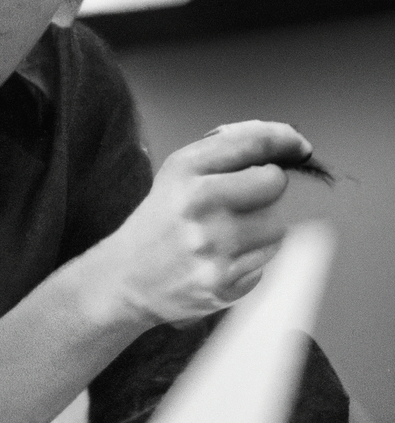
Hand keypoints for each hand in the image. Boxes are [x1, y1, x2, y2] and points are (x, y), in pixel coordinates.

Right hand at [80, 121, 311, 326]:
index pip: (252, 143)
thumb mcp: (177, 174)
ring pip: (276, 226)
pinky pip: (266, 262)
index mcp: (184, 171)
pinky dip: (251, 258)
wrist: (125, 277)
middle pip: (274, 183)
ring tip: (229, 233)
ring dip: (262, 228)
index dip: (284, 139)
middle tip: (246, 197)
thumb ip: (223, 152)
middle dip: (268, 186)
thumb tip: (283, 142)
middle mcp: (197, 205)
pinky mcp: (222, 282)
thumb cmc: (161, 220)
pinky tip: (223, 258)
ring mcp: (211, 247)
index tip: (297, 145)